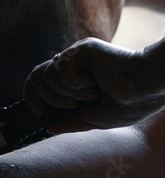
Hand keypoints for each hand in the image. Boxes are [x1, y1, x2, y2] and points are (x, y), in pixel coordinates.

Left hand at [23, 38, 159, 132]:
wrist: (145, 90)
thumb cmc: (127, 105)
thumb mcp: (93, 120)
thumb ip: (69, 123)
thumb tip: (48, 128)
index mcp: (71, 83)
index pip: (37, 84)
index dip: (31, 98)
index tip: (39, 113)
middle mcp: (70, 68)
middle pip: (34, 78)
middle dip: (48, 99)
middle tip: (71, 105)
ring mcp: (74, 57)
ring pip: (44, 75)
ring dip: (64, 93)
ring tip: (88, 95)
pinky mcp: (79, 49)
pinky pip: (59, 69)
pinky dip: (74, 83)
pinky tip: (94, 82)